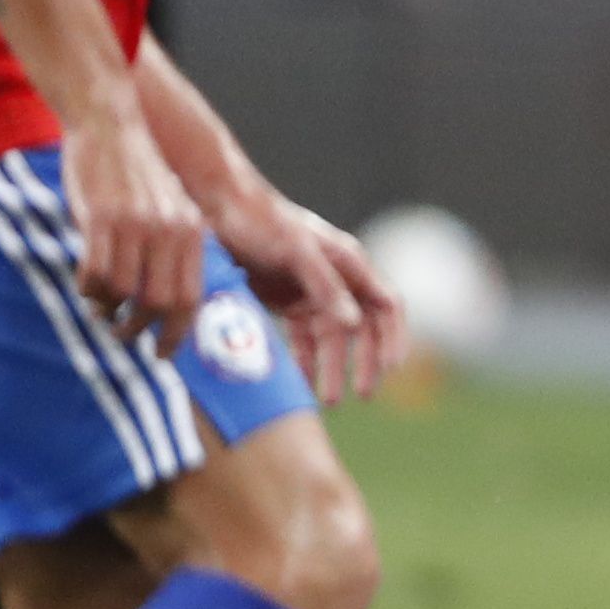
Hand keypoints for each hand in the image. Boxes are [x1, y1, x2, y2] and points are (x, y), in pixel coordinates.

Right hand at [59, 102, 205, 356]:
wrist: (112, 124)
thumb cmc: (138, 174)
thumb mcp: (172, 209)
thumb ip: (176, 249)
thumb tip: (170, 303)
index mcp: (192, 232)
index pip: (192, 298)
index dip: (177, 332)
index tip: (163, 353)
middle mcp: (169, 231)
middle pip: (160, 302)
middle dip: (140, 329)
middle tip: (125, 336)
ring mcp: (135, 224)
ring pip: (124, 291)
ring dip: (109, 310)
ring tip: (103, 310)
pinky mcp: (100, 218)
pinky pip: (94, 271)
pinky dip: (88, 289)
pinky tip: (86, 286)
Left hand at [219, 195, 404, 404]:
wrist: (214, 207)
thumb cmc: (260, 222)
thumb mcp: (296, 251)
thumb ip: (325, 286)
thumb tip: (353, 324)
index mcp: (350, 264)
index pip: (388, 307)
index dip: (395, 338)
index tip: (391, 368)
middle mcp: (338, 280)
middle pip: (365, 330)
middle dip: (366, 362)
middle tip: (362, 394)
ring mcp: (312, 293)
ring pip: (333, 339)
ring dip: (334, 368)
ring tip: (330, 401)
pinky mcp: (286, 302)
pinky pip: (302, 339)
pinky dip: (303, 361)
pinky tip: (298, 383)